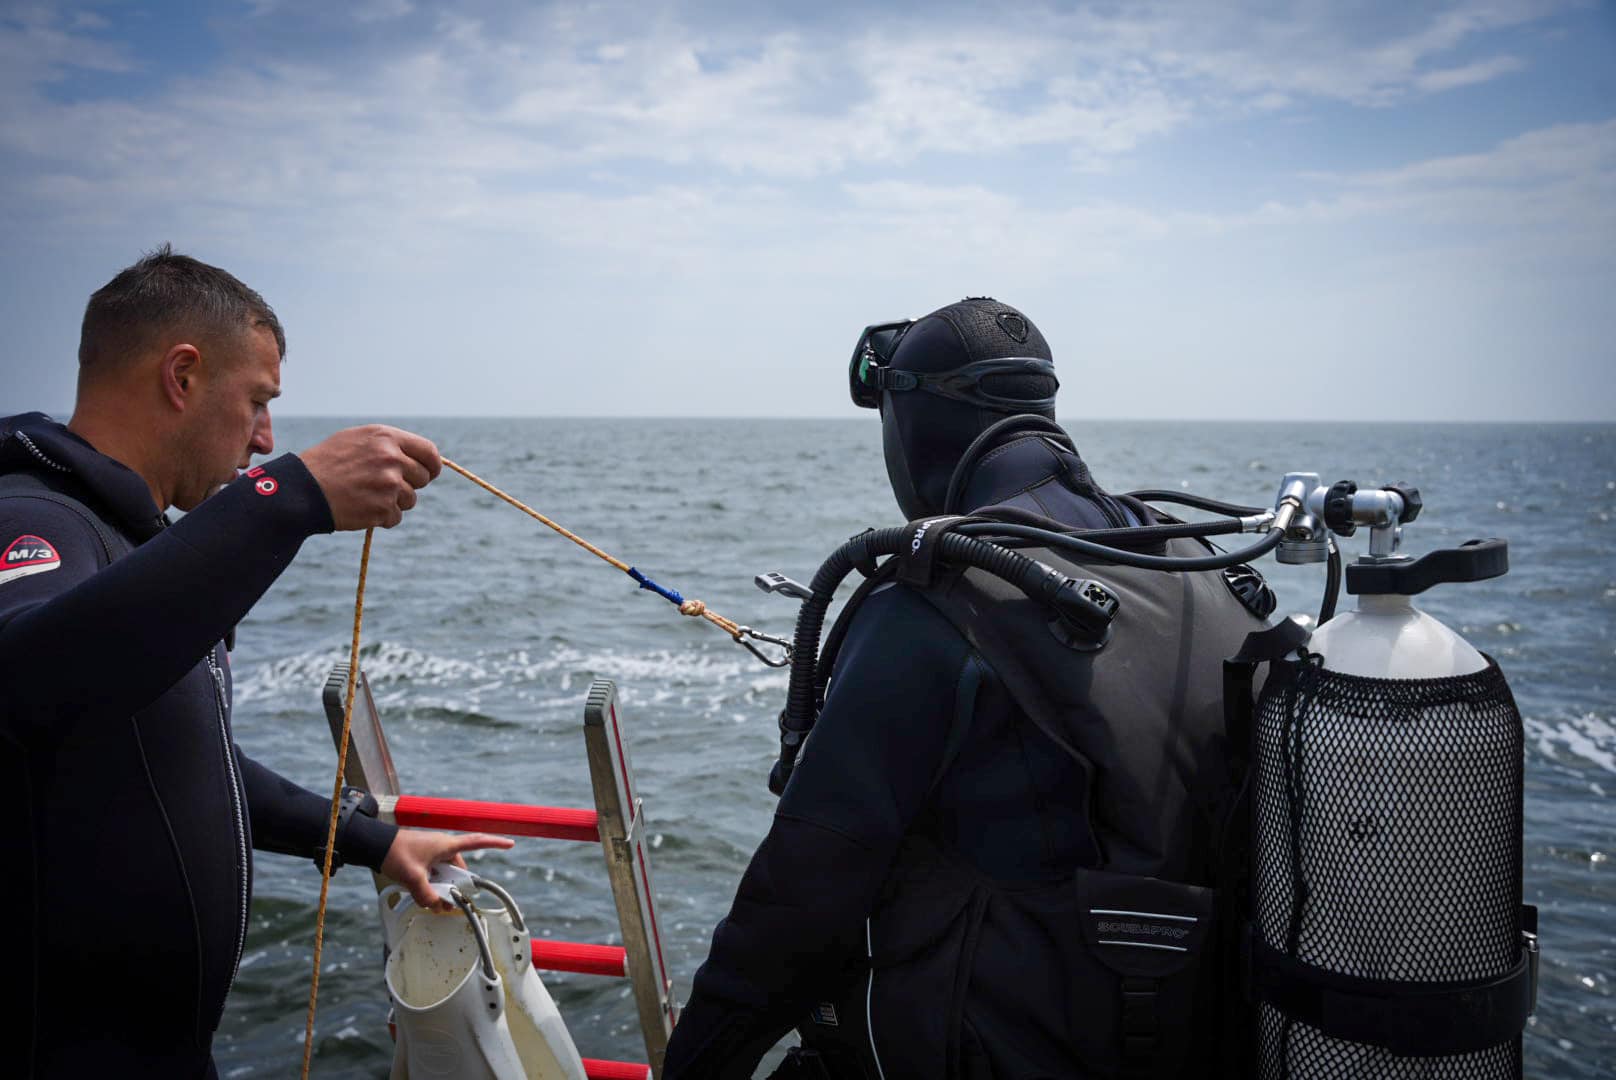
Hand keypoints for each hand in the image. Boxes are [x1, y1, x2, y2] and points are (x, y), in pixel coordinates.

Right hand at [299, 425, 442, 530]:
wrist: (302, 489)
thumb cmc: (327, 462)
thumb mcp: (357, 440)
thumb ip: (388, 445)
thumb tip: (417, 456)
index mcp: (386, 438)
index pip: (429, 452)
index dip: (432, 465)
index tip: (429, 473)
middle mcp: (392, 458)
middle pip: (423, 478)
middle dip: (409, 484)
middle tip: (385, 486)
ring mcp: (389, 484)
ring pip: (411, 499)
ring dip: (394, 502)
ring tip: (367, 495)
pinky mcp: (383, 508)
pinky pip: (396, 517)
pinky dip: (383, 517)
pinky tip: (362, 508)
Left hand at [380, 828, 514, 911]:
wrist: (374, 844)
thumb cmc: (395, 853)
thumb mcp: (412, 877)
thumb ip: (426, 895)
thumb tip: (436, 905)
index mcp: (446, 845)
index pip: (477, 842)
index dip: (495, 843)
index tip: (510, 844)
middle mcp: (442, 847)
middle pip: (458, 869)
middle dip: (455, 886)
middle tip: (449, 902)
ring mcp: (432, 852)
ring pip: (444, 873)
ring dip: (441, 887)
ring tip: (432, 901)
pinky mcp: (422, 858)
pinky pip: (434, 873)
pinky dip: (432, 884)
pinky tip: (423, 894)